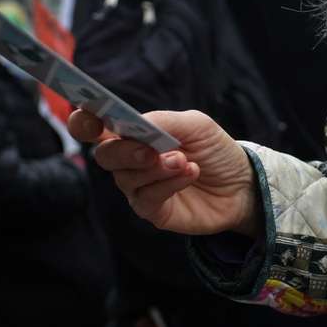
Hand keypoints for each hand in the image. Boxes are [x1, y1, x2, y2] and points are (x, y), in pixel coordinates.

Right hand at [68, 109, 260, 237]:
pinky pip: (147, 197)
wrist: (243, 184)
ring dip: (156, 167)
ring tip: (184, 161)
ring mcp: (138, 187)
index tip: (87, 116)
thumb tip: (134, 123)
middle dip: (124, 151)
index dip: (83, 121)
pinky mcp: (152, 210)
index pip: (94, 127)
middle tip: (149, 150)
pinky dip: (168, 183)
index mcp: (133, 134)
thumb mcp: (196, 125)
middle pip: (104, 155)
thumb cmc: (215, 151)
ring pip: (126, 177)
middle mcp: (129, 161)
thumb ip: (163, 120)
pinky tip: (189, 174)